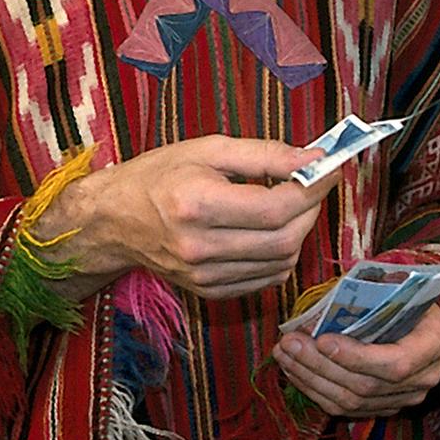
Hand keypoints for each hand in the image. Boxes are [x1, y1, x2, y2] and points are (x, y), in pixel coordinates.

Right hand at [33, 135, 330, 300]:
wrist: (112, 220)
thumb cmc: (159, 175)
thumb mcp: (209, 149)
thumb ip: (265, 154)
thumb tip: (314, 157)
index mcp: (198, 204)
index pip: (277, 207)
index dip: (313, 189)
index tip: (327, 169)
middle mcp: (200, 246)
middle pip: (284, 239)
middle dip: (311, 210)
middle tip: (312, 185)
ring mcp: (204, 275)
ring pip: (281, 262)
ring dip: (299, 233)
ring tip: (291, 205)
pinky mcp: (208, 290)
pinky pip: (265, 279)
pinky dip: (280, 255)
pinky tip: (271, 231)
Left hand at [275, 302, 439, 416]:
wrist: (418, 313)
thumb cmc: (403, 293)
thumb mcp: (394, 286)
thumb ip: (367, 296)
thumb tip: (319, 309)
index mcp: (434, 342)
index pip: (395, 364)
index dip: (356, 357)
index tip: (322, 340)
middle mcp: (425, 377)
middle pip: (366, 385)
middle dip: (321, 366)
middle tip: (290, 344)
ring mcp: (406, 397)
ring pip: (352, 401)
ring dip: (311, 379)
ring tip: (285, 355)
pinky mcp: (385, 407)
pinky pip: (346, 408)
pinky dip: (316, 390)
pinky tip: (295, 371)